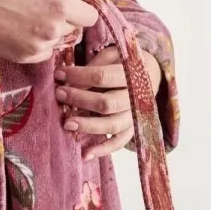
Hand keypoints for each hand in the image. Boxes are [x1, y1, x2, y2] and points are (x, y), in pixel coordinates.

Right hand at [0, 0, 98, 63]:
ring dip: (52, 33)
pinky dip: (38, 44)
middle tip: (45, 8)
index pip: (91, 16)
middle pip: (76, 29)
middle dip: (67, 20)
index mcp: (60, 5)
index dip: (83, 9)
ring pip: (59, 42)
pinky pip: (44, 53)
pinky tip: (21, 30)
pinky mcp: (26, 57)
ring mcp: (40, 46)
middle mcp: (54, 29)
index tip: (71, 4)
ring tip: (29, 18)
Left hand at [55, 45, 162, 160]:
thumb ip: (94, 65)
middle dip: (79, 100)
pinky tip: (85, 154)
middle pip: (106, 103)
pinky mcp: (133, 129)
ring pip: (112, 125)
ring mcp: (135, 116)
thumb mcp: (112, 55)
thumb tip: (68, 78)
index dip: (78, 76)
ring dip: (88, 126)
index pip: (102, 76)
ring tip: (66, 124)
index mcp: (132, 74)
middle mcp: (136, 97)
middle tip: (59, 94)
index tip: (59, 74)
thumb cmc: (123, 63)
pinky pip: (119, 143)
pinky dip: (103, 150)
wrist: (151, 73)